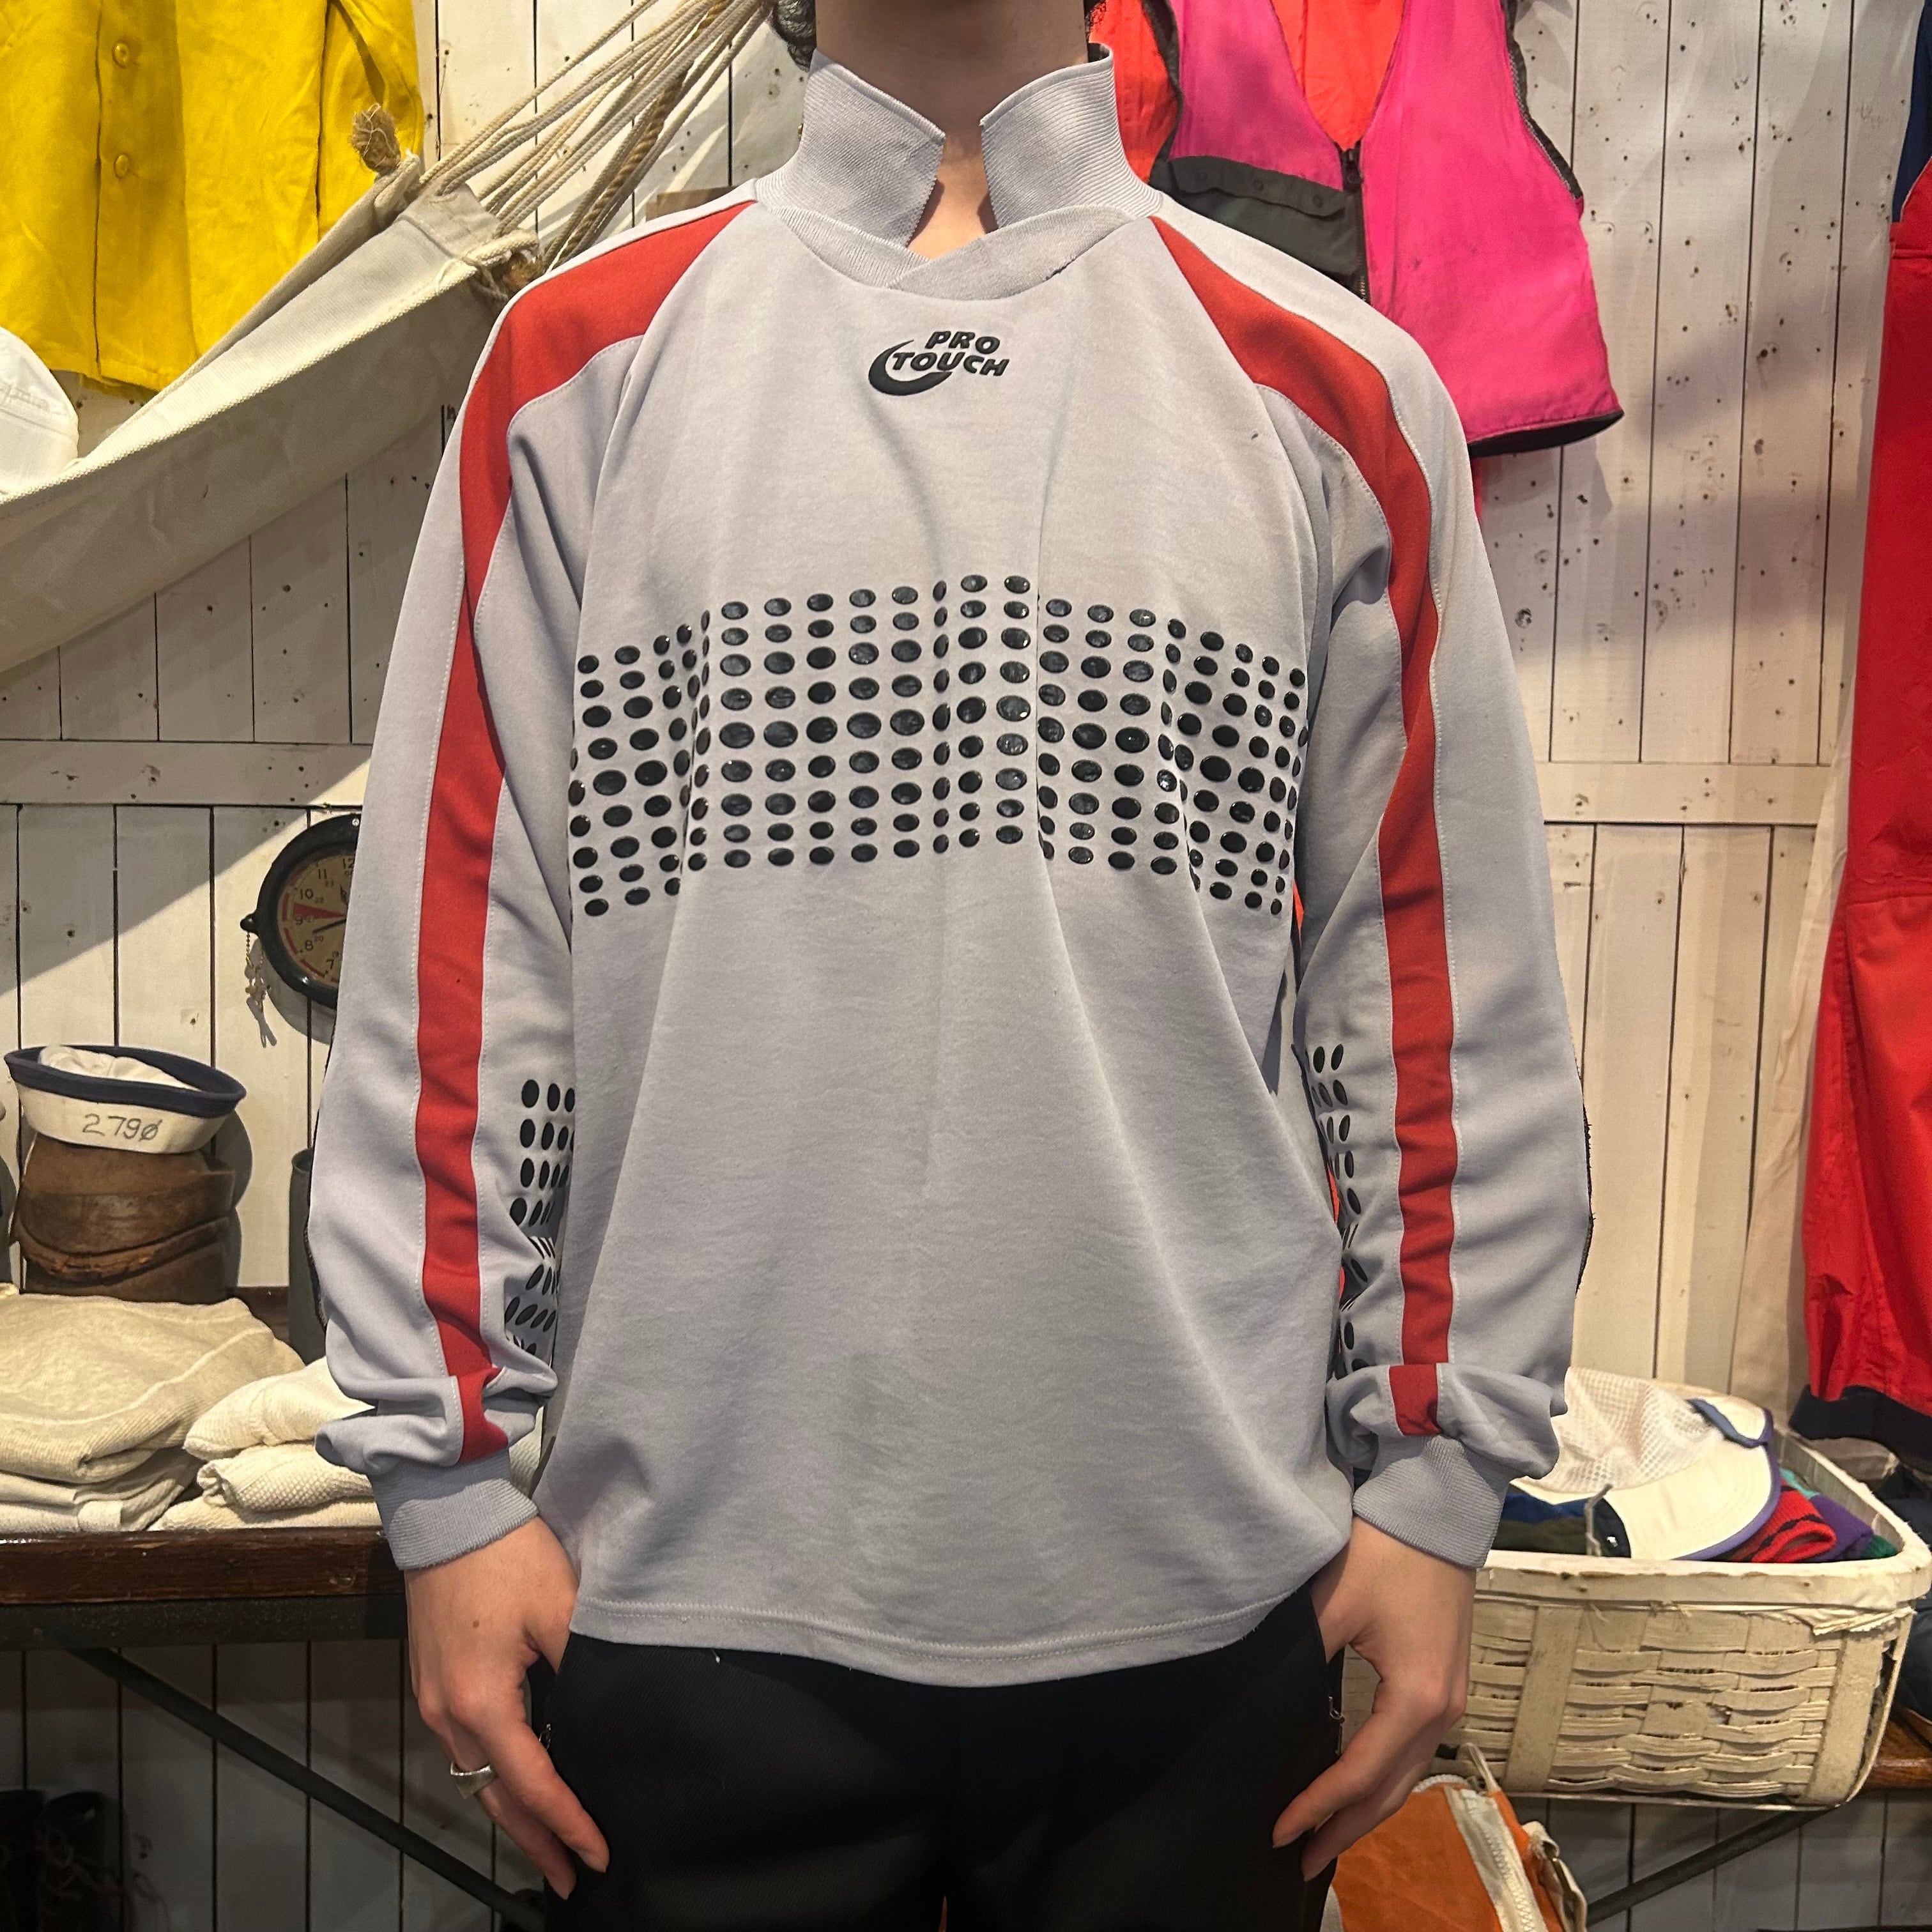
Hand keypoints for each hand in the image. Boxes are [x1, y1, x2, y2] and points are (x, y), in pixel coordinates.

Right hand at [405, 1516, 609, 1896]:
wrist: (447, 1516)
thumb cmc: (505, 1557)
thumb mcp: (559, 1607)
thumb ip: (584, 1664)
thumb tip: (605, 1711)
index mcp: (482, 1702)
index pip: (533, 1784)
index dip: (567, 1823)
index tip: (598, 1855)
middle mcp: (448, 1714)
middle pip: (495, 1799)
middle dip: (535, 1842)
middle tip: (570, 1876)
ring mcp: (433, 1701)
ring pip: (476, 1778)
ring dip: (512, 1813)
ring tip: (549, 1841)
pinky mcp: (432, 1683)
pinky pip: (465, 1750)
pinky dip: (494, 1777)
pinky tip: (518, 1781)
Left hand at [1273, 1518, 1474, 1876]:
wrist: (1436, 1513)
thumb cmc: (1386, 1553)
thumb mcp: (1335, 1604)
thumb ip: (1303, 1657)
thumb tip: (1267, 1701)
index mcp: (1416, 1699)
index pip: (1360, 1773)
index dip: (1318, 1807)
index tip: (1279, 1831)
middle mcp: (1442, 1711)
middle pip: (1390, 1791)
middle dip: (1344, 1829)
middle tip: (1300, 1860)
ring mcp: (1450, 1701)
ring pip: (1405, 1776)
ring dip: (1365, 1810)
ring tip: (1324, 1838)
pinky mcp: (1446, 1685)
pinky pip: (1412, 1751)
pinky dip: (1382, 1778)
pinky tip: (1356, 1786)